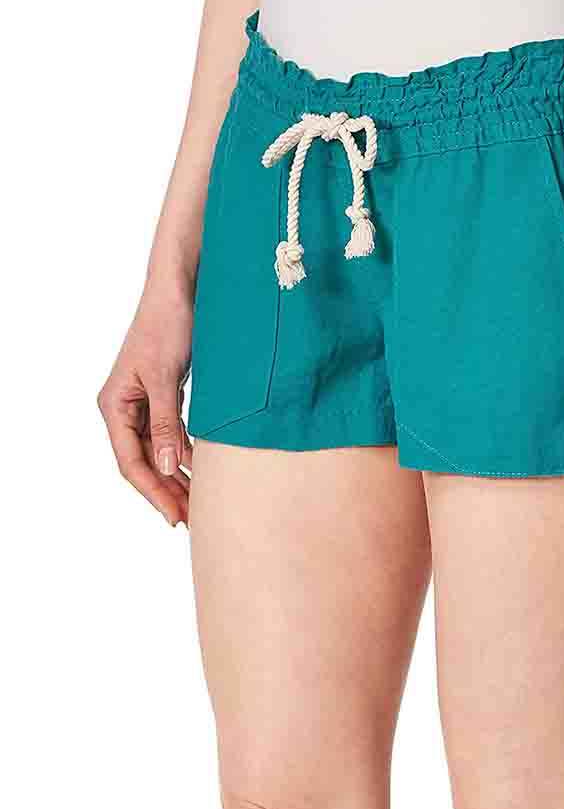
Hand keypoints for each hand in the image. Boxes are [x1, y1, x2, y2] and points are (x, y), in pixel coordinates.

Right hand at [98, 289, 193, 526]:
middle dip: (168, 491)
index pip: (131, 462)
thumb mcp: (167, 378)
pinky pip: (172, 434)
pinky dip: (186, 453)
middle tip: (193, 519)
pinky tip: (203, 470)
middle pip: (145, 462)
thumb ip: (167, 423)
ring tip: (199, 502)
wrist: (181, 290)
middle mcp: (125, 408)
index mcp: (115, 405)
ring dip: (178, 476)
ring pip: (159, 451)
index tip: (175, 516)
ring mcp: (144, 403)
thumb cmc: (168, 325)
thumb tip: (170, 467)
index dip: (154, 492)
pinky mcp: (165, 395)